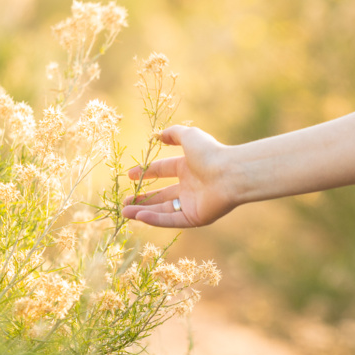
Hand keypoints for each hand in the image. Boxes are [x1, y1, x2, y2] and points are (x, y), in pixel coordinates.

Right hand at [121, 125, 236, 227]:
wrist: (230, 173)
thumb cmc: (211, 153)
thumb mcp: (189, 136)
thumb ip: (173, 134)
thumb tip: (158, 135)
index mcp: (188, 168)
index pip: (163, 171)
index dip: (146, 172)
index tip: (130, 176)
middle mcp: (190, 187)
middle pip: (161, 195)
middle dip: (142, 199)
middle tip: (125, 202)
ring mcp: (192, 204)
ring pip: (163, 210)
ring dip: (143, 212)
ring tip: (124, 213)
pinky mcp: (195, 218)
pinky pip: (171, 220)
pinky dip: (155, 219)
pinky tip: (139, 217)